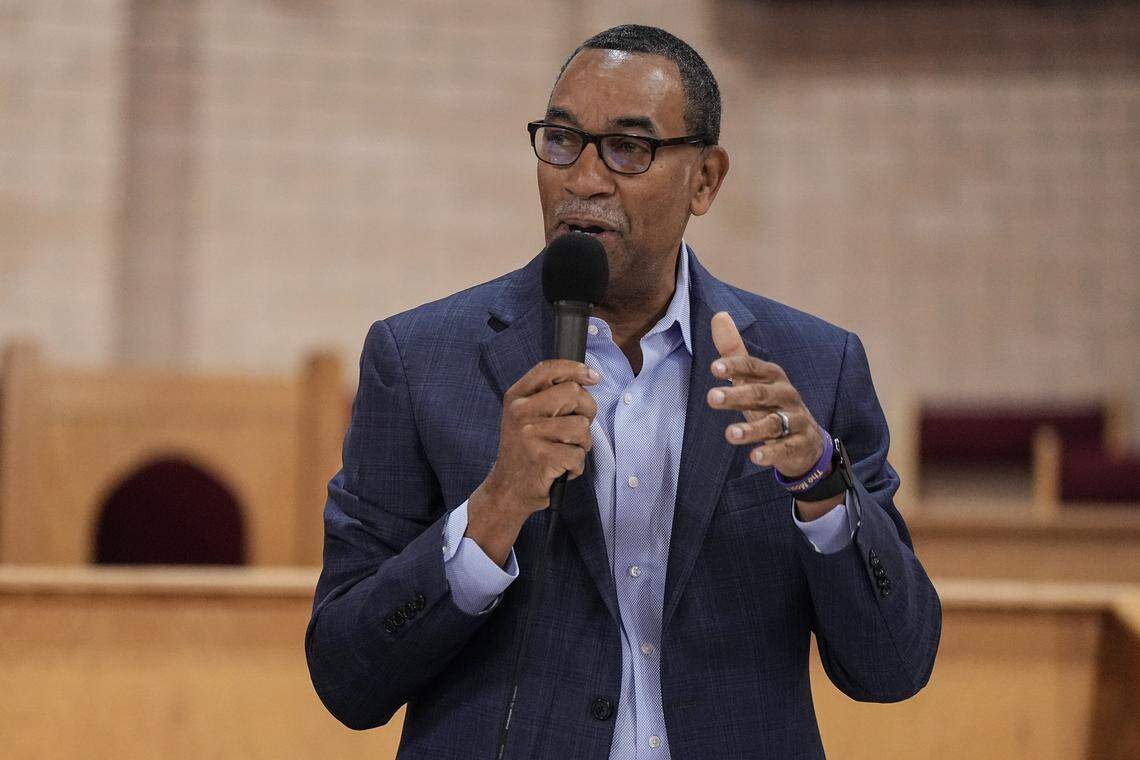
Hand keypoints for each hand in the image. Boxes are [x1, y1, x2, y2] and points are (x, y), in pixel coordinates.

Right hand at [467, 359, 598, 564]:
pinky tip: (561, 469)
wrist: (508, 489)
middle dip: (587, 410)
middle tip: (578, 428)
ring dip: (582, 443)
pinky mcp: (542, 458)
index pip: (548, 369)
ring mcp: (529, 435)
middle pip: (573, 393)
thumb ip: (549, 394)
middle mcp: (520, 412)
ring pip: (581, 426)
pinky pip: (578, 454)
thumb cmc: (526, 450)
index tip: (592, 377)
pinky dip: (576, 465)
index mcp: (516, 397)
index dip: (576, 369)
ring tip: (565, 451)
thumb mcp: (526, 415)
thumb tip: (588, 376)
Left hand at [706, 311, 824, 479]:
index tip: (714, 368)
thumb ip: (734, 352)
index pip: (752, 367)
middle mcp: (786, 394)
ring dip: (751, 428)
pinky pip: (785, 448)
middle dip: (737, 395)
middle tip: (712, 398)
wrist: (805, 441)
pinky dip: (771, 453)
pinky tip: (754, 458)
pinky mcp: (800, 443)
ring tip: (729, 434)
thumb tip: (718, 315)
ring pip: (773, 423)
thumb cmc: (770, 404)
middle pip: (760, 394)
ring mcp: (795, 419)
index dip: (734, 367)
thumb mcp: (753, 379)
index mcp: (773, 376)